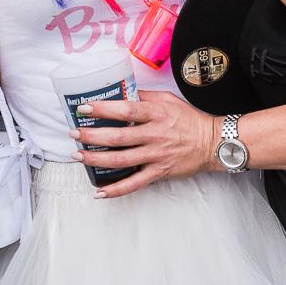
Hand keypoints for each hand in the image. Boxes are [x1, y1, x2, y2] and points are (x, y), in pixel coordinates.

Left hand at [70, 89, 219, 198]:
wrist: (212, 142)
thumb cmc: (188, 119)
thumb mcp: (168, 100)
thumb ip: (144, 97)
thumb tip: (120, 93)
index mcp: (156, 114)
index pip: (125, 109)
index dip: (102, 109)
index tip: (84, 108)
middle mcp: (154, 134)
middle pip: (118, 136)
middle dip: (91, 136)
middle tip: (74, 134)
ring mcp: (156, 155)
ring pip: (121, 160)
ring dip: (96, 160)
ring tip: (79, 156)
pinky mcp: (159, 172)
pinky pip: (134, 183)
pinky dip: (116, 190)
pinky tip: (99, 192)